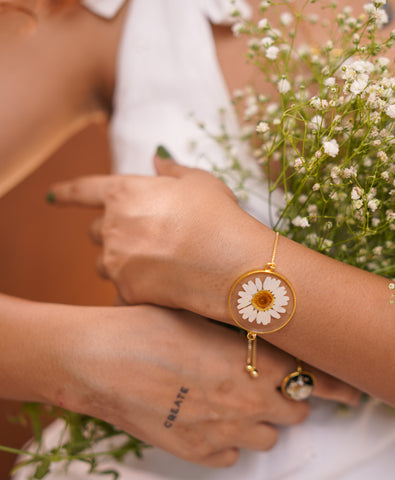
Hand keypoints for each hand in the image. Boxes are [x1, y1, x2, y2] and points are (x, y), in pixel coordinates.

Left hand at [50, 157, 263, 320]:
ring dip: (121, 263)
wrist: (232, 262)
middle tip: (145, 239)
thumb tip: (157, 161)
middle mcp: (112, 227)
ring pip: (105, 264)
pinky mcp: (129, 292)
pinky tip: (158, 291)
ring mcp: (117, 262)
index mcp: (124, 193)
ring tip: (157, 265)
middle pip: (95, 232)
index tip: (52, 197)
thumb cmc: (219, 216)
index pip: (83, 190)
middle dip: (112, 234)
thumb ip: (172, 170)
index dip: (65, 192)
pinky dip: (135, 292)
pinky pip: (121, 293)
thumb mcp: (201, 182)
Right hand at [56, 306, 360, 467]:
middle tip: (269, 384)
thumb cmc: (152, 325)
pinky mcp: (197, 452)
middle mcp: (249, 401)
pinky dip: (229, 439)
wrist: (102, 358)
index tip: (353, 389)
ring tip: (237, 402)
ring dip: (262, 422)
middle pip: (296, 412)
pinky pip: (231, 454)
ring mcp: (224, 431)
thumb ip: (247, 335)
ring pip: (268, 438)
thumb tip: (268, 338)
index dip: (339, 385)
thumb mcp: (208, 318)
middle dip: (289, 398)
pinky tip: (210, 419)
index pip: (315, 378)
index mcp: (257, 363)